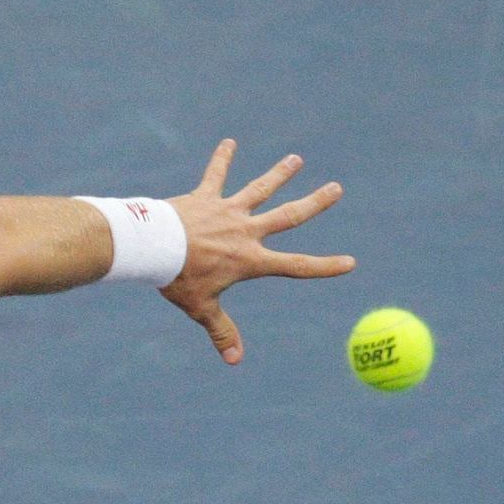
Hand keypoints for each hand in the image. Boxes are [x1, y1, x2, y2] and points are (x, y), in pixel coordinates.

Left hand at [163, 140, 355, 363]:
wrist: (154, 247)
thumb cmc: (179, 279)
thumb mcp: (201, 309)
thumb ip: (221, 332)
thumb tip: (235, 361)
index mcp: (250, 260)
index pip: (295, 266)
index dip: (324, 266)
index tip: (350, 262)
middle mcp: (246, 231)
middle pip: (288, 216)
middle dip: (314, 203)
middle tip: (336, 188)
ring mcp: (228, 210)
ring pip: (261, 188)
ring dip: (280, 174)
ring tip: (296, 160)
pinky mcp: (206, 196)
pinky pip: (216, 175)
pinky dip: (222, 159)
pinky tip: (229, 142)